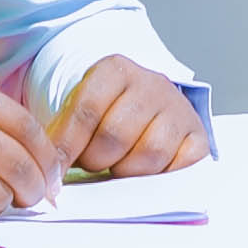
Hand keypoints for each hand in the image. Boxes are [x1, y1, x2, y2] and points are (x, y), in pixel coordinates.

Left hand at [46, 56, 206, 177]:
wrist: (146, 106)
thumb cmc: (106, 114)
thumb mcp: (80, 110)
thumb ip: (62, 135)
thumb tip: (49, 177)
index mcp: (116, 69)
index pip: (86, 110)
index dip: (67, 146)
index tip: (54, 169)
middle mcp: (152, 84)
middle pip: (115, 135)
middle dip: (95, 160)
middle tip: (91, 164)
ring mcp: (178, 109)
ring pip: (149, 153)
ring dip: (126, 170)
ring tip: (116, 167)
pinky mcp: (198, 135)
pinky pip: (180, 165)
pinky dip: (160, 176)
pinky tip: (146, 172)